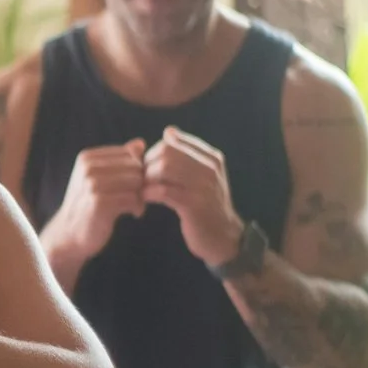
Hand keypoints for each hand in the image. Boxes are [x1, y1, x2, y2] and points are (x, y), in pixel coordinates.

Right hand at [39, 140, 147, 270]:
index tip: (135, 185)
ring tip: (136, 205)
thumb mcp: (99, 178)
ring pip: (136, 181)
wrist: (69, 235)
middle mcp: (88, 168)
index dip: (138, 169)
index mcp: (87, 158)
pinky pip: (132, 198)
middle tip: (139, 197)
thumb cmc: (88, 206)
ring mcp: (92, 185)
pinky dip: (138, 207)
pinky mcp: (99, 203)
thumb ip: (119, 160)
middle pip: (135, 166)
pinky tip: (134, 213)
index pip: (129, 153)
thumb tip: (140, 143)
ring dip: (141, 195)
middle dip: (142, 182)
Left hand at [144, 127, 245, 268]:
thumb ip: (187, 154)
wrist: (224, 236)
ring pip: (163, 168)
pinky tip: (146, 200)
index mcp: (212, 157)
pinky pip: (163, 191)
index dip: (155, 151)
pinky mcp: (193, 205)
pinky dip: (149, 193)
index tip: (150, 166)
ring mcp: (203, 186)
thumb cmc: (207, 205)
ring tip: (144, 189)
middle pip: (166, 152)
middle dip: (148, 164)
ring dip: (147, 179)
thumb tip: (169, 131)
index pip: (173, 140)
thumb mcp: (202, 176)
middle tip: (143, 179)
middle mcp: (210, 167)